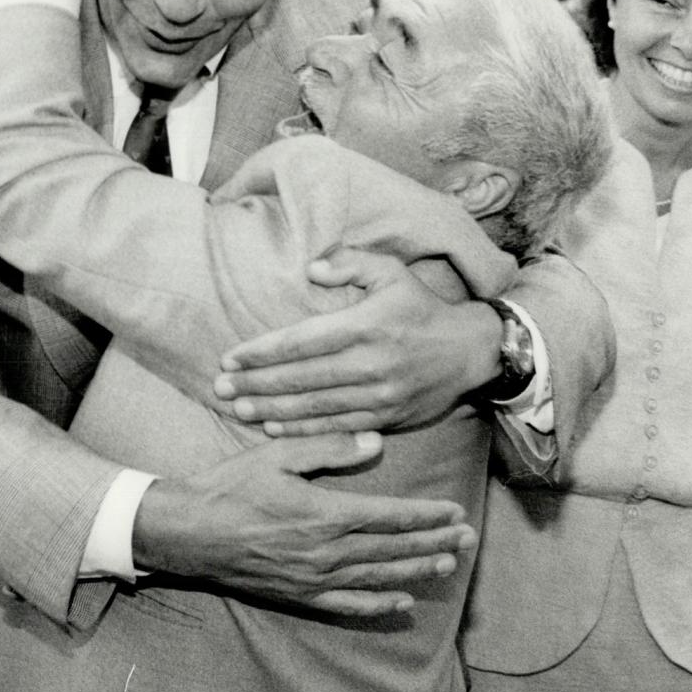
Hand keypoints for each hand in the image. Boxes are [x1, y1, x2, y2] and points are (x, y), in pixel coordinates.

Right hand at [133, 431, 475, 615]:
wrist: (190, 531)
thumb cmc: (232, 486)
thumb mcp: (278, 454)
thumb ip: (330, 447)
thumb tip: (376, 442)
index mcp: (326, 514)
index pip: (391, 516)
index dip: (427, 515)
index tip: (455, 510)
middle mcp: (327, 552)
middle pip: (393, 548)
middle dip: (434, 542)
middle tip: (468, 538)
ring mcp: (315, 578)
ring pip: (379, 576)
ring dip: (417, 570)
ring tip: (448, 564)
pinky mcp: (300, 595)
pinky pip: (348, 604)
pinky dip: (379, 605)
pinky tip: (402, 603)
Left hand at [213, 248, 500, 435]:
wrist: (470, 352)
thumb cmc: (422, 307)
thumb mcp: (392, 271)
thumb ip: (351, 262)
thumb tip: (313, 268)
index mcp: (366, 325)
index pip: (302, 341)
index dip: (262, 352)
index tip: (230, 357)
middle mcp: (370, 362)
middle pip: (301, 377)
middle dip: (256, 384)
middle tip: (220, 387)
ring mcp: (379, 394)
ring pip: (315, 406)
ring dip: (272, 410)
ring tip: (239, 408)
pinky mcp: (386, 417)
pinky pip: (336, 425)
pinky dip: (303, 429)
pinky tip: (275, 428)